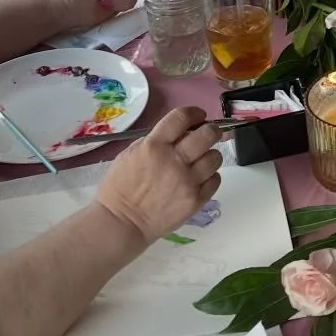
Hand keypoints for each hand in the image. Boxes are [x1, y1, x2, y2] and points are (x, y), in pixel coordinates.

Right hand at [95, 107, 223, 244]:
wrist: (122, 222)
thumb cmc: (120, 187)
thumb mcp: (130, 154)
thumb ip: (156, 141)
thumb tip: (179, 133)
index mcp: (154, 146)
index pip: (182, 118)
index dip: (194, 113)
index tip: (198, 116)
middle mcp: (174, 161)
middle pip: (207, 134)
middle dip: (211, 130)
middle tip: (208, 133)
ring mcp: (187, 182)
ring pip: (215, 157)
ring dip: (210, 154)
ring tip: (201, 159)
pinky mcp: (196, 200)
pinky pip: (215, 180)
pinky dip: (210, 176)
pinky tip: (200, 178)